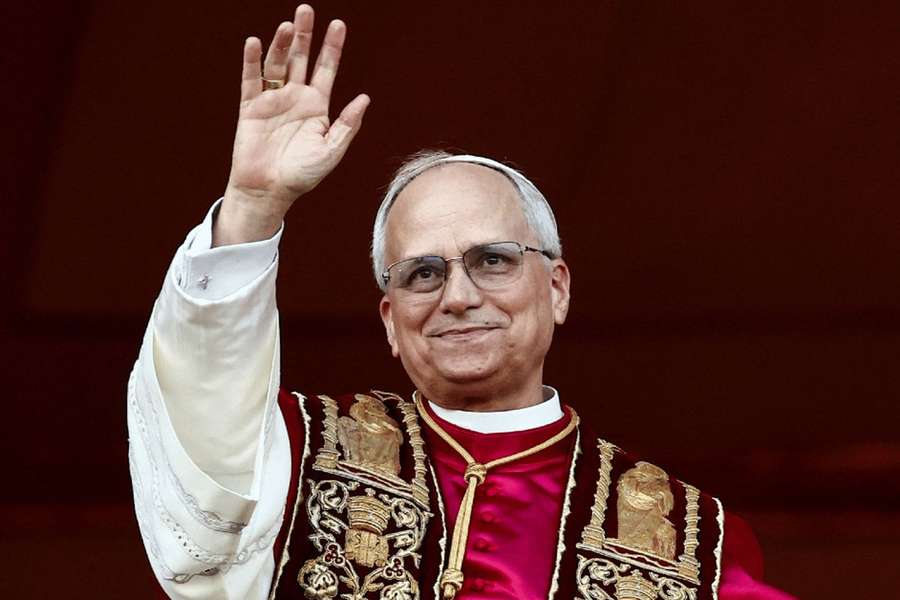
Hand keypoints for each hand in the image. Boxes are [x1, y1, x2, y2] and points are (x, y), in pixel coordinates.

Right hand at [216, 4, 369, 244]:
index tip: (339, 25)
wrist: (269, 191)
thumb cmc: (302, 175)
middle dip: (305, 35)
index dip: (332, 47)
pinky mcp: (250, 107)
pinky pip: (251, 79)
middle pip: (301, 58)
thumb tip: (364, 98)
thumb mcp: (331, 151)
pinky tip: (255, 42)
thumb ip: (347, 125)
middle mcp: (295, 97)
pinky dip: (252, 60)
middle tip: (307, 10)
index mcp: (317, 106)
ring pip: (277, 64)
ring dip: (282, 44)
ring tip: (288, 26)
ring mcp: (272, 100)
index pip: (326, 69)